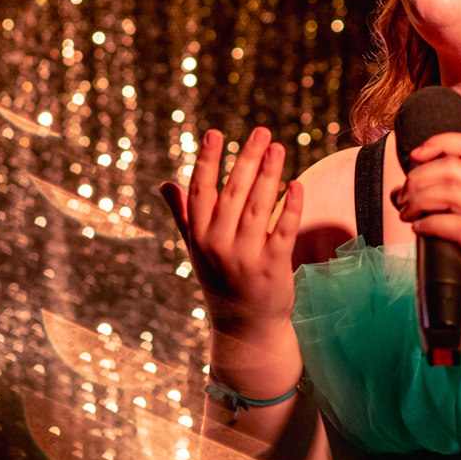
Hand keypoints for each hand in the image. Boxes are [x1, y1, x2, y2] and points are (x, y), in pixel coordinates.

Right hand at [159, 127, 302, 339]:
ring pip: (259, 208)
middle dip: (247, 159)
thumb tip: (164, 184)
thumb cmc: (220, 280)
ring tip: (277, 147)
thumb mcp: (196, 249)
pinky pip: (283, 231)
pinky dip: (290, 207)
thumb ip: (183, 215)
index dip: (207, 162)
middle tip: (261, 132)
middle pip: (233, 194)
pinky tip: (296, 185)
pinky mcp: (272, 269)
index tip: (214, 133)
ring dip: (269, 175)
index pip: (200, 192)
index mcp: (199, 237)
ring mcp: (245, 258)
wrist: (243, 327)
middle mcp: (218, 245)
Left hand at [391, 131, 460, 328]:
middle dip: (417, 178)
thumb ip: (441, 205)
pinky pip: (450, 223)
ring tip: (407, 216)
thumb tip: (398, 193)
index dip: (436, 143)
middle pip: (450, 165)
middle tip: (403, 200)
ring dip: (418, 200)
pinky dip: (428, 224)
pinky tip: (419, 230)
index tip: (414, 158)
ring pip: (448, 189)